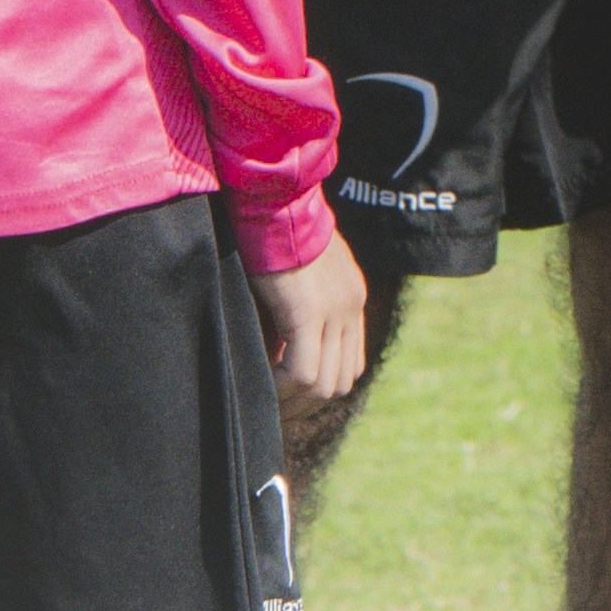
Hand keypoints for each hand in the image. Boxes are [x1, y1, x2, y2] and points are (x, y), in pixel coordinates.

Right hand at [253, 245, 369, 411]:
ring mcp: (334, 311)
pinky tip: (259, 384)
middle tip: (274, 411)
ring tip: (264, 402)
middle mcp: (350, 307)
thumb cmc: (274, 232)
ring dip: (293, 402)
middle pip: (342, 381)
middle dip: (307, 404)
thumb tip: (275, 356)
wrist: (274, 199)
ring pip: (324, 384)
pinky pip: (302, 372)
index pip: (350, 363)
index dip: (320, 388)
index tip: (287, 398)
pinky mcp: (308, 311)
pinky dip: (281, 388)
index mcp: (350, 298)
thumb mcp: (296, 278)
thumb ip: (296, 314)